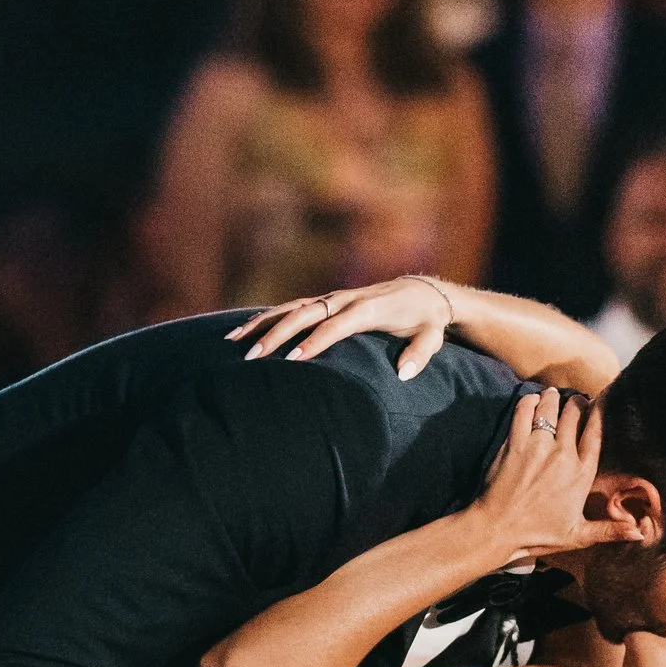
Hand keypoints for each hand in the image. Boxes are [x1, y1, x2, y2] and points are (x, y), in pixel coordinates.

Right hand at [231, 279, 450, 374]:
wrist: (422, 292)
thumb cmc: (426, 321)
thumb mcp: (431, 336)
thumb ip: (420, 353)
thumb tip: (404, 374)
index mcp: (369, 309)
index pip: (336, 325)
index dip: (315, 341)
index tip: (293, 359)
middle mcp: (345, 300)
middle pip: (305, 314)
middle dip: (277, 334)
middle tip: (254, 357)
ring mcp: (332, 298)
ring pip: (291, 308)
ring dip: (262, 324)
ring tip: (233, 342)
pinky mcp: (324, 301)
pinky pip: (291, 308)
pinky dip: (266, 318)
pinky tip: (243, 332)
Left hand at [476, 384, 625, 557]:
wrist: (496, 530)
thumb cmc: (536, 535)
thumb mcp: (577, 536)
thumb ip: (609, 530)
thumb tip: (639, 533)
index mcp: (581, 474)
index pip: (595, 433)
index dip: (599, 413)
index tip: (600, 402)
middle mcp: (562, 455)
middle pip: (573, 415)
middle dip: (577, 403)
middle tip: (577, 401)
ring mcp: (536, 447)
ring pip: (549, 408)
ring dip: (553, 398)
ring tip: (555, 395)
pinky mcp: (513, 444)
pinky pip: (523, 412)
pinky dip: (529, 402)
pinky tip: (533, 400)